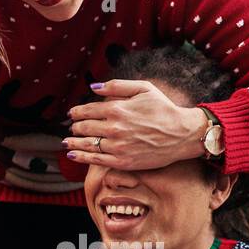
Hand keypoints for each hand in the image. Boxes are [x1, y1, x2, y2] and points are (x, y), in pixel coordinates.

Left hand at [65, 80, 207, 169]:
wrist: (182, 134)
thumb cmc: (164, 109)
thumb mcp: (144, 88)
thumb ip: (116, 86)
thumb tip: (93, 87)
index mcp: (118, 108)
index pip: (88, 110)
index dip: (77, 112)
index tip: (72, 113)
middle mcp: (115, 128)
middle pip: (85, 127)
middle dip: (75, 126)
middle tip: (73, 127)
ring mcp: (117, 147)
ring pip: (87, 144)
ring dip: (73, 142)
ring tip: (66, 141)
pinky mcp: (122, 162)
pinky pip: (96, 160)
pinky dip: (81, 156)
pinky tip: (73, 154)